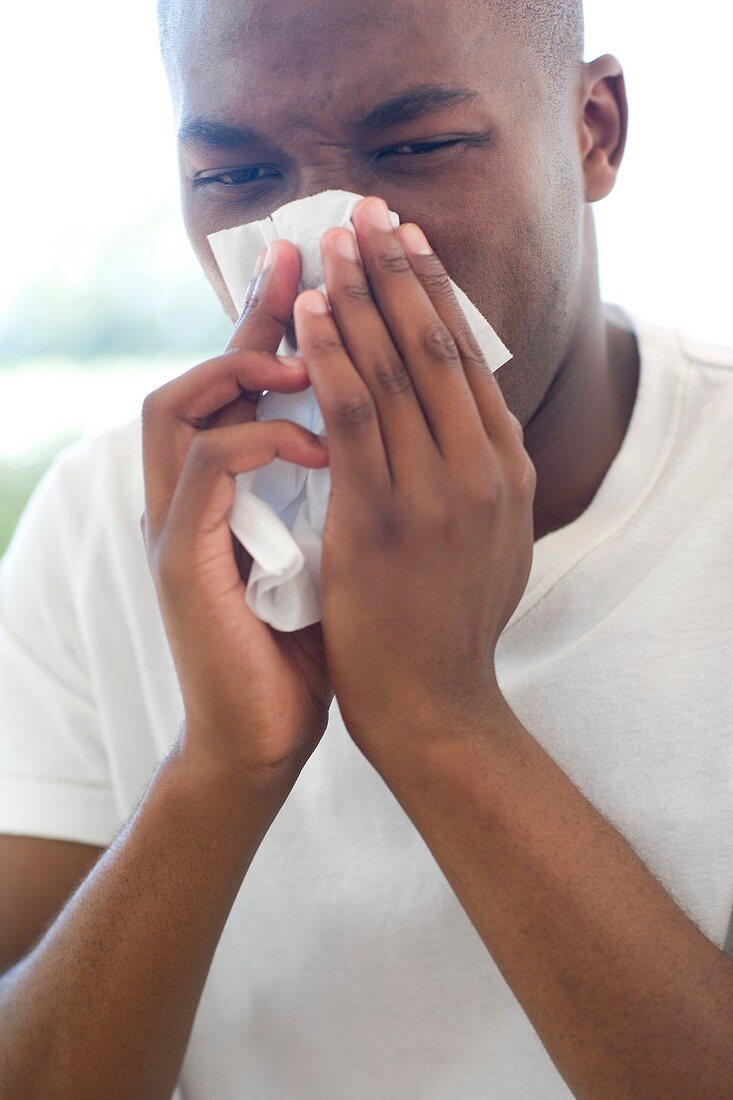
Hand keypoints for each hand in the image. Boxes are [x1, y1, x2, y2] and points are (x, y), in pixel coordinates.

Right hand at [141, 242, 333, 788]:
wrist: (266, 728)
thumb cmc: (314, 637)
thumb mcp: (335, 543)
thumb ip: (351, 480)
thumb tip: (416, 426)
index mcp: (235, 485)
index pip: (254, 381)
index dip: (295, 317)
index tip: (343, 262)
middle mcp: (194, 490)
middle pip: (214, 369)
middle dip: (270, 304)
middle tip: (318, 240)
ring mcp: (177, 522)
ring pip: (187, 400)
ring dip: (252, 356)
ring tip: (313, 322)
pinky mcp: (176, 557)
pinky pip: (205, 466)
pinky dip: (258, 437)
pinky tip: (316, 435)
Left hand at [291, 197, 535, 756]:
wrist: (437, 706)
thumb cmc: (450, 625)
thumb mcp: (491, 541)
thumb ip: (482, 478)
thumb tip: (471, 425)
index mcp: (510, 469)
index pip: (470, 358)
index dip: (436, 292)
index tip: (408, 242)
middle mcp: (486, 469)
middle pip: (438, 346)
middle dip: (399, 271)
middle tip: (368, 212)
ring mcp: (439, 492)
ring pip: (398, 369)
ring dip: (363, 295)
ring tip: (333, 242)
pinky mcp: (384, 517)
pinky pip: (354, 416)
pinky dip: (332, 357)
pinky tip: (310, 315)